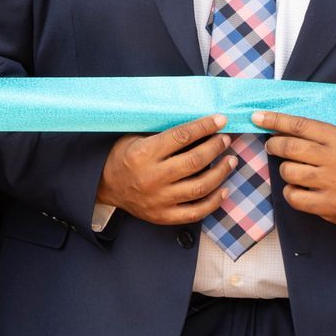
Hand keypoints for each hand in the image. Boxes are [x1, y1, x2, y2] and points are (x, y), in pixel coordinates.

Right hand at [97, 115, 233, 225]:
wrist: (105, 187)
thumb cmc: (123, 157)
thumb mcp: (135, 138)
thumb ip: (162, 134)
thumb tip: (198, 125)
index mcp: (143, 154)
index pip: (181, 136)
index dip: (204, 126)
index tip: (221, 120)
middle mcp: (152, 177)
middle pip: (194, 161)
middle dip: (216, 147)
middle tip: (225, 140)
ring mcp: (158, 199)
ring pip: (200, 187)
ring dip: (221, 172)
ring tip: (230, 161)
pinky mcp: (163, 216)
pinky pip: (196, 212)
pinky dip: (214, 201)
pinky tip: (224, 189)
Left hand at [255, 111, 335, 226]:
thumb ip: (315, 135)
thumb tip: (276, 127)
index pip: (302, 125)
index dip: (275, 120)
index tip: (256, 117)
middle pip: (289, 147)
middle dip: (274, 145)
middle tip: (272, 146)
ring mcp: (334, 183)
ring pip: (288, 171)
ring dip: (285, 171)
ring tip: (296, 171)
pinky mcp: (329, 205)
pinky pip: (292, 196)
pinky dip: (290, 192)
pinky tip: (300, 190)